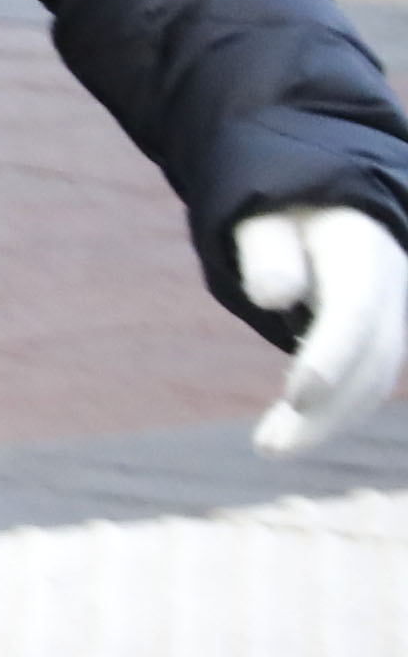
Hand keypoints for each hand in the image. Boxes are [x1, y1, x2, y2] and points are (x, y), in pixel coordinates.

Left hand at [239, 204, 404, 456]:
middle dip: (329, 410)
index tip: (295, 397)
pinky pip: (369, 383)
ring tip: (271, 446)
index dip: (331, 358)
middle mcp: (393, 289)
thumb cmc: (282, 214)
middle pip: (374, 359)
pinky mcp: (386, 342)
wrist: (327, 209)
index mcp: (363, 250)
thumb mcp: (262, 217)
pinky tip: (291, 432)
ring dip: (330, 421)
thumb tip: (274, 295)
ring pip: (376, 380)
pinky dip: (335, 413)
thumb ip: (266, 251)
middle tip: (270, 447)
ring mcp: (397, 319)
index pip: (356, 312)